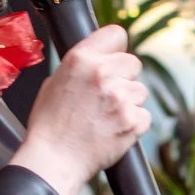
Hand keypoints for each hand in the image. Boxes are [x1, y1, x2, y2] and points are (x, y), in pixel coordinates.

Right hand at [9, 24, 149, 194]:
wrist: (54, 160)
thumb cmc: (50, 125)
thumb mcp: (54, 82)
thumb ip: (81, 66)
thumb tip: (100, 59)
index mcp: (81, 60)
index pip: (116, 34)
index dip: (116, 48)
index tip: (114, 58)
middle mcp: (103, 74)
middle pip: (133, 63)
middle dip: (124, 78)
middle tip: (107, 96)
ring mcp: (120, 97)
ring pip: (141, 90)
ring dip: (129, 102)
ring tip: (106, 117)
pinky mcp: (133, 120)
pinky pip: (144, 115)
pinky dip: (133, 123)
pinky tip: (113, 130)